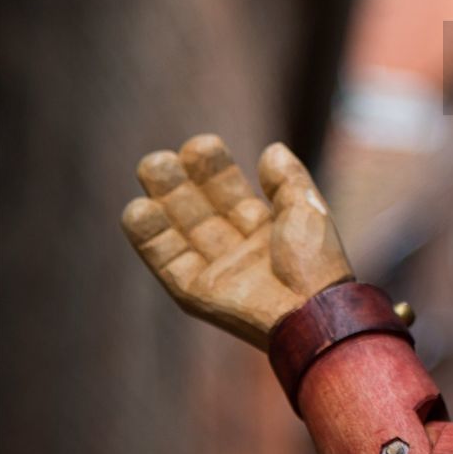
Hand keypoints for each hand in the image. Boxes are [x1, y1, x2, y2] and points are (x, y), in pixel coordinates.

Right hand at [121, 135, 352, 348]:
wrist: (310, 310)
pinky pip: (168, 263)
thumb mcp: (307, 209)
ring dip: (163, 201)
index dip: (216, 170)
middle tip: (161, 157)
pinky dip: (151, 238)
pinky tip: (137, 209)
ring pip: (181, 231)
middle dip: (181, 183)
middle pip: (201, 211)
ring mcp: (217, 272)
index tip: (201, 143)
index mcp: (268, 231)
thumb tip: (272, 148)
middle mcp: (239, 250)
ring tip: (149, 166)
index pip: (232, 194)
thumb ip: (288, 179)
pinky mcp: (196, 294)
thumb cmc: (315, 261)